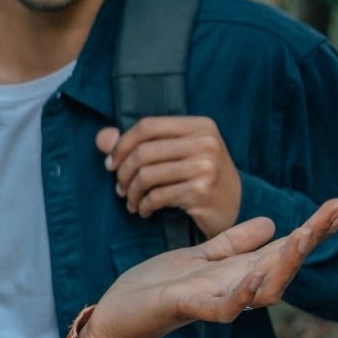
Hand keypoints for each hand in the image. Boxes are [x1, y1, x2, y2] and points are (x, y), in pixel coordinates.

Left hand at [80, 198, 337, 337]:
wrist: (118, 314)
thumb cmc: (157, 286)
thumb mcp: (198, 256)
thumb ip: (233, 243)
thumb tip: (271, 224)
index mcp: (237, 272)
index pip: (283, 249)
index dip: (313, 230)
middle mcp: (233, 288)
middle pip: (284, 267)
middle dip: (311, 241)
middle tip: (337, 215)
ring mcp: (213, 301)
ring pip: (263, 290)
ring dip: (284, 264)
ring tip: (303, 236)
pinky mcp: (187, 308)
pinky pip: (223, 308)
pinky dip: (241, 294)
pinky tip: (255, 276)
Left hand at [96, 117, 241, 235]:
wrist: (237, 206)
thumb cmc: (200, 176)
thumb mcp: (177, 153)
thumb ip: (139, 143)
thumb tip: (101, 139)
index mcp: (200, 126)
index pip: (147, 126)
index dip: (122, 144)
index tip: (111, 163)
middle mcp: (206, 142)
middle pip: (143, 152)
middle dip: (123, 173)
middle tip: (120, 188)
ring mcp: (206, 167)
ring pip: (147, 176)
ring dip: (131, 193)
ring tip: (131, 202)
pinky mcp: (201, 191)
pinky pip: (157, 197)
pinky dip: (144, 205)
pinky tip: (144, 211)